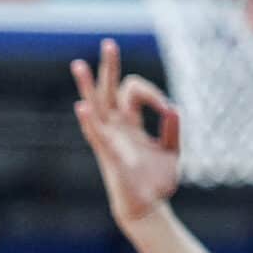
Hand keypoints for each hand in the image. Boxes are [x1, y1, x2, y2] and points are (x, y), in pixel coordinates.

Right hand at [71, 38, 181, 230]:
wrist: (149, 209)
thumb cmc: (158, 183)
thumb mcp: (171, 153)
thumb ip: (172, 131)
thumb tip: (173, 109)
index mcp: (130, 124)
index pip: (135, 92)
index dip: (152, 93)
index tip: (166, 109)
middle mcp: (116, 128)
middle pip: (109, 90)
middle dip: (109, 67)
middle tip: (109, 43)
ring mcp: (110, 140)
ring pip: (96, 107)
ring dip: (88, 87)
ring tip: (79, 65)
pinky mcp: (109, 156)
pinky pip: (97, 136)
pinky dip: (90, 121)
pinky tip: (83, 106)